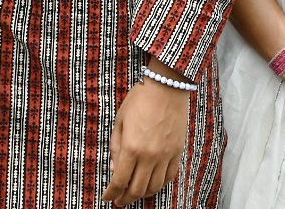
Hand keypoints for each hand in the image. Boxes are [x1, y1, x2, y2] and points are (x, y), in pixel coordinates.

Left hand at [102, 77, 189, 205]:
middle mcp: (149, 155)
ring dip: (143, 194)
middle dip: (125, 199)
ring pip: (155, 186)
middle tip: (119, 201)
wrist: (167, 86)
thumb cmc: (140, 100)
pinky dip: (160, 184)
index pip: (120, 181)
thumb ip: (116, 147)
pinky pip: (170, 176)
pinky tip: (153, 183)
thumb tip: (115, 169)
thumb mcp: (120, 121)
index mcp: (131, 147)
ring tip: (135, 194)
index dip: (111, 193)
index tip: (107, 198)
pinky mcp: (177, 151)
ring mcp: (165, 154)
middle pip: (137, 189)